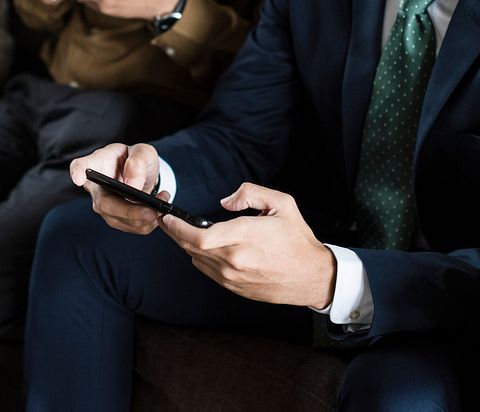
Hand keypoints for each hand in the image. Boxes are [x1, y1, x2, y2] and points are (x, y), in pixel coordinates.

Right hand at [69, 143, 166, 234]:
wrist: (142, 175)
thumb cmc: (137, 160)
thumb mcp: (143, 152)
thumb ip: (138, 163)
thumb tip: (133, 185)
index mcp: (97, 163)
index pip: (80, 166)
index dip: (77, 173)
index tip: (78, 178)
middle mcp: (95, 187)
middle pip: (103, 203)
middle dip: (128, 212)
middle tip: (151, 212)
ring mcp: (103, 205)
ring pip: (117, 220)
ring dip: (142, 219)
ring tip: (161, 207)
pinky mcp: (115, 218)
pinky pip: (130, 227)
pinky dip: (148, 224)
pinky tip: (159, 212)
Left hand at [159, 183, 336, 307]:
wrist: (312, 276)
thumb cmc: (297, 240)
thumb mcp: (282, 204)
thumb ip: (250, 193)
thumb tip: (225, 201)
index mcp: (245, 237)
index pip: (200, 236)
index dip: (178, 227)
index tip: (169, 217)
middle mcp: (235, 260)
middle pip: (191, 247)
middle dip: (174, 233)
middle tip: (167, 221)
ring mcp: (233, 276)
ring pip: (196, 259)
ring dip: (187, 245)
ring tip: (184, 231)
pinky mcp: (234, 287)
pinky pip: (207, 271)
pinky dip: (200, 257)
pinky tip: (204, 247)